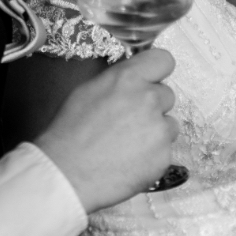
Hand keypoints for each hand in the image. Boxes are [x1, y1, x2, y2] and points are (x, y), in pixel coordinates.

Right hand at [33, 49, 178, 212]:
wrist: (66, 174)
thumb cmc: (69, 134)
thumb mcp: (88, 91)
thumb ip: (118, 80)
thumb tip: (134, 77)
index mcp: (128, 79)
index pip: (163, 60)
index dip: (157, 72)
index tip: (151, 81)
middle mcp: (148, 99)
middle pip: (167, 94)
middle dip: (153, 106)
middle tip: (129, 121)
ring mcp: (159, 129)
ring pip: (169, 124)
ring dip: (155, 131)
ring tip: (127, 144)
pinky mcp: (164, 156)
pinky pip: (165, 150)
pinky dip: (152, 156)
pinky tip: (129, 161)